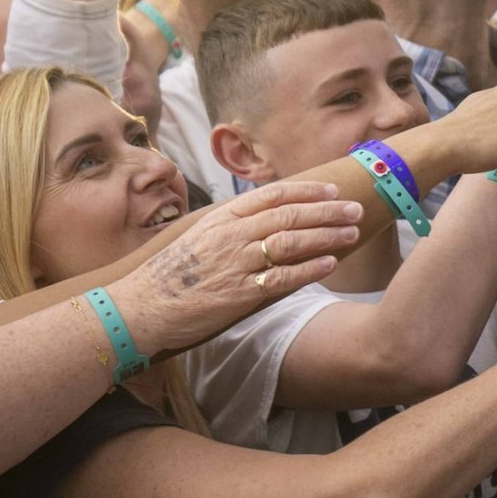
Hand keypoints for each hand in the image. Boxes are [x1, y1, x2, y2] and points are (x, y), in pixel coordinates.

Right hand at [113, 180, 361, 347]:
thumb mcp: (199, 238)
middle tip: (355, 208)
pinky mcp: (238, 293)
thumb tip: (267, 221)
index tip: (331, 190)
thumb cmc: (172, 276)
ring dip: (326, 235)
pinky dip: (309, 268)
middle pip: (288, 215)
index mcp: (221, 218)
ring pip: (291, 242)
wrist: (141, 307)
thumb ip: (232, 228)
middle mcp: (230, 235)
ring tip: (352, 233)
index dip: (306, 191)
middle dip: (327, 211)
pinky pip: (282, 277)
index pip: (272, 195)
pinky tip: (331, 263)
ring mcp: (235, 263)